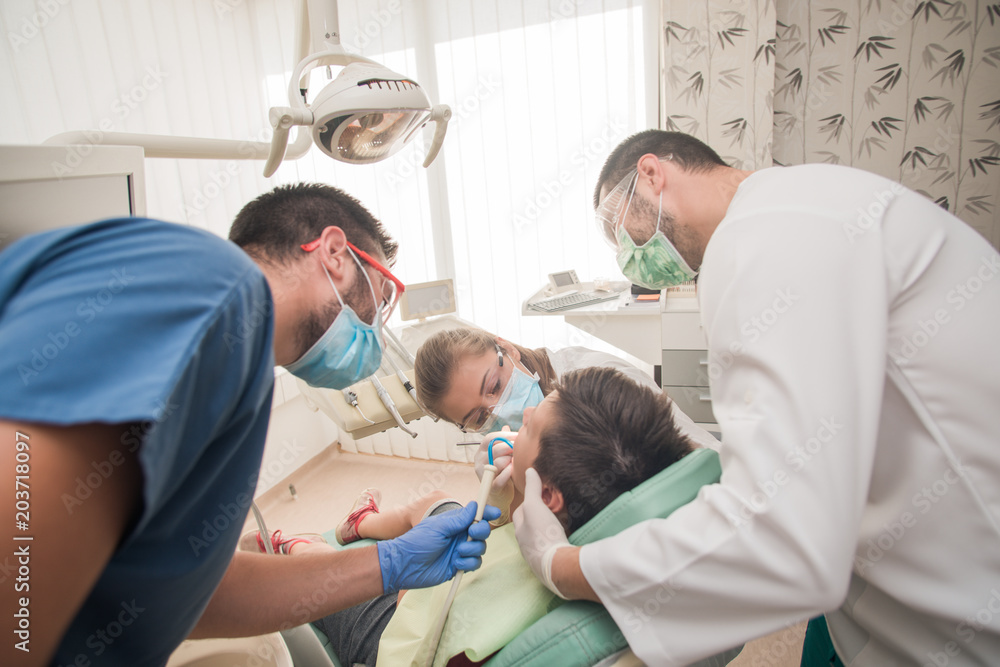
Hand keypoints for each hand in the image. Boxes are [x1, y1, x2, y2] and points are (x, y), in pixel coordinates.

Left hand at [376, 501, 500, 594]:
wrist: (405, 565)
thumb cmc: (417, 542)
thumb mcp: (438, 527)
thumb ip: (459, 519)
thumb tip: (475, 506)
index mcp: (455, 523)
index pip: (476, 516)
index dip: (487, 513)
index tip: (494, 512)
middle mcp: (459, 535)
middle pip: (482, 532)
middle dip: (481, 532)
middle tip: (471, 534)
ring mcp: (460, 551)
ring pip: (480, 548)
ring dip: (473, 550)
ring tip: (458, 552)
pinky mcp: (459, 565)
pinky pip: (474, 563)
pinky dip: (468, 563)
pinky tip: (456, 563)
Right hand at [474, 428, 515, 523]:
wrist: (500, 493)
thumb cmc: (502, 470)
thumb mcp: (502, 454)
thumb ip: (503, 441)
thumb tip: (507, 425)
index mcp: (482, 451)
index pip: (490, 438)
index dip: (505, 435)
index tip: (518, 435)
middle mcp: (479, 461)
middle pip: (495, 449)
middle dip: (510, 448)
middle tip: (520, 449)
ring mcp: (483, 474)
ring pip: (498, 463)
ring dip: (510, 461)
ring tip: (516, 462)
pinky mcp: (490, 486)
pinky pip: (500, 478)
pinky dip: (508, 473)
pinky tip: (514, 470)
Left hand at [513, 468, 569, 598]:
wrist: (557, 565)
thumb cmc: (543, 534)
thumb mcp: (536, 506)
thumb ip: (533, 489)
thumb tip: (530, 471)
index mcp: (520, 531)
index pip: (520, 513)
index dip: (528, 503)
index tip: (539, 498)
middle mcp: (526, 544)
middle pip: (530, 527)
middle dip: (538, 518)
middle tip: (550, 510)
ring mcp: (538, 555)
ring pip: (540, 539)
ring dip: (547, 531)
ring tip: (559, 523)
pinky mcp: (550, 563)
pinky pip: (551, 549)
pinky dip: (556, 542)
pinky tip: (565, 539)